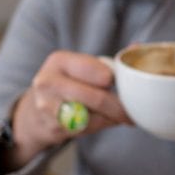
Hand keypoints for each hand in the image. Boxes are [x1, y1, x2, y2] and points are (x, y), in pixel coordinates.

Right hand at [9, 50, 130, 167]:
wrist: (37, 111)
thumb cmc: (69, 84)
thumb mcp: (81, 66)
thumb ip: (108, 61)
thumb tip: (137, 46)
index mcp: (59, 61)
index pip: (94, 69)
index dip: (113, 79)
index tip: (126, 83)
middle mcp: (49, 82)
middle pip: (96, 97)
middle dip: (120, 106)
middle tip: (134, 110)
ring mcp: (48, 107)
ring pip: (94, 116)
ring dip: (113, 118)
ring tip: (123, 115)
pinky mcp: (53, 127)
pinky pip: (88, 128)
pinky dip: (103, 125)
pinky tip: (107, 121)